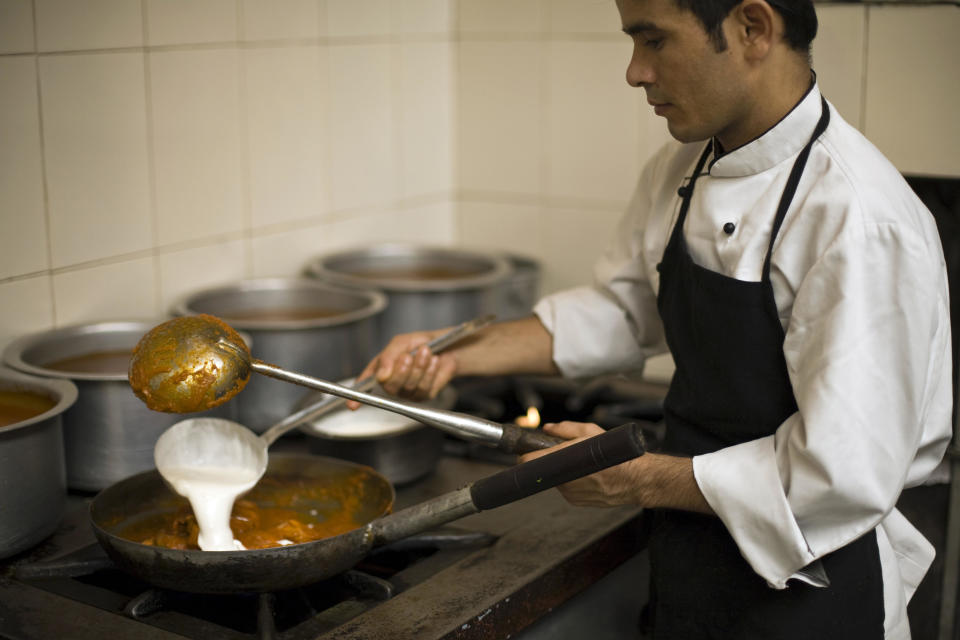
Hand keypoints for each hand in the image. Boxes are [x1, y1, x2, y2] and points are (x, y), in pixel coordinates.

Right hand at [347, 329, 457, 407]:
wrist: (448, 346)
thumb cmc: (421, 342)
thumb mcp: (401, 342)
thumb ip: (389, 356)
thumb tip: (381, 375)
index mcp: (381, 369)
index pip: (366, 384)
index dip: (357, 396)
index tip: (351, 404)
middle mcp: (393, 383)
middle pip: (390, 387)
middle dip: (401, 371)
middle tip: (409, 356)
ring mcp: (408, 391)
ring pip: (408, 386)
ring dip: (419, 367)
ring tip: (426, 351)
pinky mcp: (424, 395)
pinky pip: (423, 387)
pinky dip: (430, 371)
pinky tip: (434, 361)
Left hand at [519, 421, 712, 512]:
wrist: (637, 479)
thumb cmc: (616, 454)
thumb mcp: (591, 432)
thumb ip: (566, 429)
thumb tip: (548, 429)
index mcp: (566, 459)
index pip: (531, 461)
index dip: (525, 456)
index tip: (524, 453)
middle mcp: (565, 479)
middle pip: (544, 470)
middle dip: (549, 462)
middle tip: (562, 455)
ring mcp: (570, 493)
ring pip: (554, 480)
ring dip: (561, 472)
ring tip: (580, 465)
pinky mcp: (576, 502)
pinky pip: (565, 489)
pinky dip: (570, 482)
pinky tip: (586, 476)